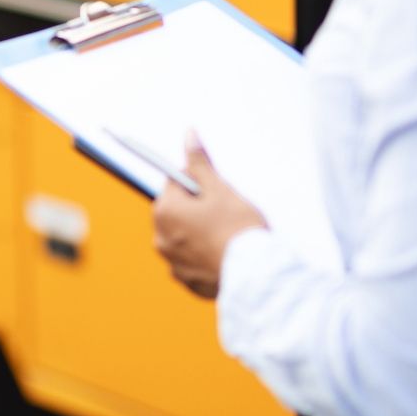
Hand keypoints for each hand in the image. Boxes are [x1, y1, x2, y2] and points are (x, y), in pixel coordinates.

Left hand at [152, 130, 266, 298]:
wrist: (256, 275)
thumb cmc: (239, 228)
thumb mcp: (220, 189)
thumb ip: (200, 163)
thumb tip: (188, 134)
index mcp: (164, 211)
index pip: (175, 183)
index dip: (200, 184)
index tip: (217, 192)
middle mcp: (160, 238)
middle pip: (178, 211)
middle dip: (198, 208)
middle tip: (227, 214)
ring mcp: (172, 262)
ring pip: (185, 237)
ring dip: (201, 233)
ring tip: (229, 236)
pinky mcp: (186, 281)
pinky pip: (193, 261)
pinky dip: (206, 257)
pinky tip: (226, 256)